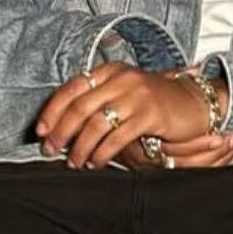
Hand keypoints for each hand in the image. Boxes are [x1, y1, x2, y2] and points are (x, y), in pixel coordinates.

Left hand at [34, 62, 228, 169]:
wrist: (192, 102)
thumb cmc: (153, 102)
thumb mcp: (122, 93)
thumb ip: (96, 102)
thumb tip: (60, 128)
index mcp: (110, 71)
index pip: (71, 88)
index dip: (51, 111)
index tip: (40, 131)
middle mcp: (121, 79)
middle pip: (79, 107)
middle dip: (61, 132)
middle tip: (51, 150)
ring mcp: (136, 95)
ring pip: (96, 124)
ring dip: (80, 147)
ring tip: (75, 162)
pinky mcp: (150, 114)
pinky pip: (117, 137)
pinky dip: (102, 153)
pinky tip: (97, 162)